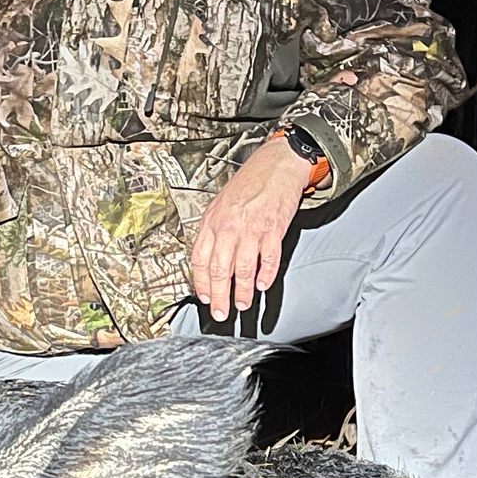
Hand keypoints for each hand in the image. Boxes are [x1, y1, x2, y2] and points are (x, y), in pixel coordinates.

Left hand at [189, 136, 311, 322]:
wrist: (276, 164)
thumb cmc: (250, 183)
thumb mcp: (220, 204)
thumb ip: (214, 230)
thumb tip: (209, 258)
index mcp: (212, 221)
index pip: (200, 260)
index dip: (201, 283)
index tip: (205, 297)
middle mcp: (229, 226)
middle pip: (220, 270)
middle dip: (220, 296)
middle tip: (221, 312)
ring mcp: (252, 229)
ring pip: (243, 269)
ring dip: (243, 292)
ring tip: (243, 304)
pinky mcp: (273, 229)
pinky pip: (268, 259)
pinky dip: (266, 276)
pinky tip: (263, 285)